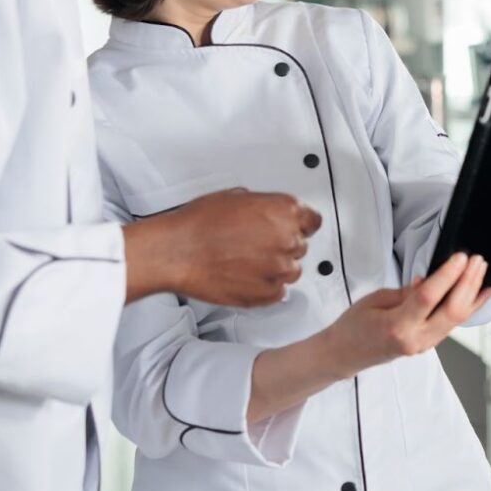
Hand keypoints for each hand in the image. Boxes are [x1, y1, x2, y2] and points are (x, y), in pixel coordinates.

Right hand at [123, 188, 321, 305]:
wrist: (177, 251)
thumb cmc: (198, 223)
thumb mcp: (236, 197)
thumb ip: (264, 206)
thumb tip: (269, 214)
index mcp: (283, 211)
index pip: (313, 221)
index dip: (303, 225)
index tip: (298, 229)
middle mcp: (286, 239)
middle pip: (300, 246)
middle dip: (282, 245)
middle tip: (256, 245)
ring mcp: (278, 268)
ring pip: (291, 271)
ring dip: (275, 268)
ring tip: (247, 262)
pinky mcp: (267, 293)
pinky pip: (278, 292)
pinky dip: (266, 287)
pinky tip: (245, 276)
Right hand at [321, 253, 490, 377]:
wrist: (345, 354)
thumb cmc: (353, 326)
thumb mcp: (375, 300)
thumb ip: (406, 292)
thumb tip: (429, 280)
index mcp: (397, 326)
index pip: (429, 298)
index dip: (447, 275)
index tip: (460, 257)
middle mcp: (415, 339)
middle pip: (451, 310)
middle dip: (467, 282)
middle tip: (476, 261)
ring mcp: (423, 345)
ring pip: (457, 319)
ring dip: (472, 292)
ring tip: (480, 270)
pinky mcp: (427, 344)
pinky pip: (453, 324)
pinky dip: (468, 307)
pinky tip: (480, 294)